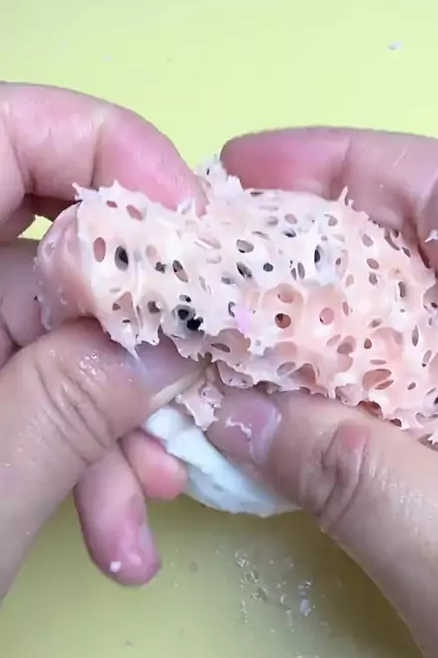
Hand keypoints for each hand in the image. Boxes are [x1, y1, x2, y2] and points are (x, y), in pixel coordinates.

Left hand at [0, 83, 202, 597]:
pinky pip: (38, 382)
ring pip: (57, 327)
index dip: (103, 149)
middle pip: (51, 236)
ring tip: (152, 492)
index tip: (189, 230)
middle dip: (135, 306)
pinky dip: (87, 445)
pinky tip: (115, 525)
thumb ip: (67, 406)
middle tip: (198, 357)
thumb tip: (170, 337)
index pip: (1, 132)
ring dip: (118, 406)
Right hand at [208, 127, 437, 657]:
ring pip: (427, 302)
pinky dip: (367, 366)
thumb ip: (356, 480)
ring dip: (337, 305)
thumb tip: (243, 419)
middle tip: (231, 250)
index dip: (347, 165)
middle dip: (325, 236)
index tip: (251, 167)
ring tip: (253, 316)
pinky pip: (435, 363)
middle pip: (434, 237)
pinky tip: (312, 389)